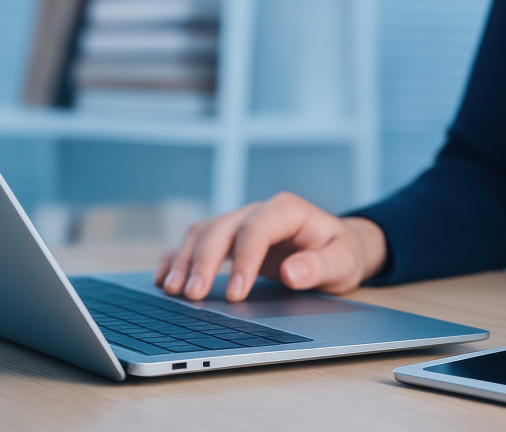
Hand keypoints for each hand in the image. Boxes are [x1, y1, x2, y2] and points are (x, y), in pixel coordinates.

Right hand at [154, 192, 387, 301]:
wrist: (336, 248)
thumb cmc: (340, 253)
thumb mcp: (342, 262)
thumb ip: (320, 266)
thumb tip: (293, 272)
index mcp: (287, 210)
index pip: (257, 230)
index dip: (244, 261)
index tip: (235, 294)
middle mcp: (258, 211)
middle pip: (222, 229)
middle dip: (204, 262)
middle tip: (192, 295)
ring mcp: (240, 222)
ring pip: (203, 233)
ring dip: (184, 260)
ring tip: (172, 290)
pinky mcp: (229, 238)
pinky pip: (196, 241)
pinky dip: (176, 257)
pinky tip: (163, 278)